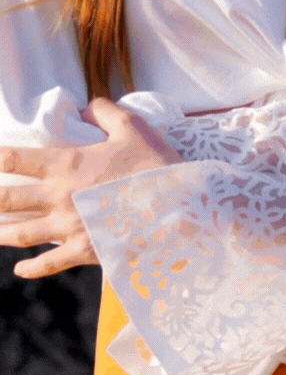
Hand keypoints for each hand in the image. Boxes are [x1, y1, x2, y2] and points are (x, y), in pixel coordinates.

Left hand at [0, 98, 182, 277]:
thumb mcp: (134, 128)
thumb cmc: (156, 166)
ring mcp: (68, 227)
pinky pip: (48, 264)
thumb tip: (88, 105)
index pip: (13, 158)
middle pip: (6, 199)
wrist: (179, 209)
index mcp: (66, 164)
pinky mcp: (84, 251)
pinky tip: (20, 269)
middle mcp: (58, 196)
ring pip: (19, 233)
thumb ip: (105, 112)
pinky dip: (31, 268)